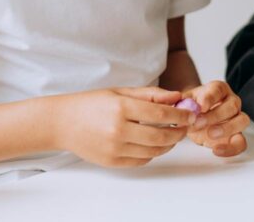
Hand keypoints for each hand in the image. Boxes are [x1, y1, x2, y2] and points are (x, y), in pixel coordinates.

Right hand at [51, 86, 194, 166]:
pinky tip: (155, 143)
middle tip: (186, 126)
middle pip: (161, 135)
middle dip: (179, 131)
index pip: (161, 113)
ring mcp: (115, 148)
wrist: (62, 123)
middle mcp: (118, 130)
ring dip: (169, 143)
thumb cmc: (92, 104)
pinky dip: (154, 152)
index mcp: (121, 108)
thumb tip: (177, 97)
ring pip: (154, 150)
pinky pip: (142, 160)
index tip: (191, 114)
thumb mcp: (121, 91)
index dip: (181, 115)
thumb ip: (151, 94)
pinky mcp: (112, 162)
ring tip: (173, 134)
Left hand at [184, 80, 249, 156]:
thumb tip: (180, 106)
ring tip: (210, 134)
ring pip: (242, 121)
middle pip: (232, 105)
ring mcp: (236, 118)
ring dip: (227, 128)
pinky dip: (231, 148)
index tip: (200, 106)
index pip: (218, 89)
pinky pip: (241, 143)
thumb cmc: (192, 108)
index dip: (210, 97)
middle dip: (216, 115)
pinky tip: (216, 150)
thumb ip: (182, 103)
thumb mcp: (184, 102)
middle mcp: (231, 101)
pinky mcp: (236, 136)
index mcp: (218, 89)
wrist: (193, 119)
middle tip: (199, 122)